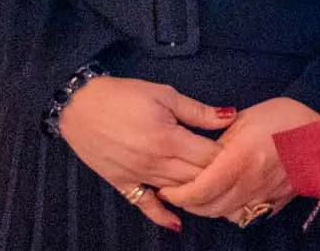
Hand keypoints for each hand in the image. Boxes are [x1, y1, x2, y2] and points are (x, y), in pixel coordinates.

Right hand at [58, 75, 234, 232]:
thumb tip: (229, 116)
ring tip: (215, 192)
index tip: (239, 151)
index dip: (228, 155)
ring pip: (176, 193)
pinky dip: (161, 215)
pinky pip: (144, 205)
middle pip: (196, 178)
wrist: (80, 105)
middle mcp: (155, 163)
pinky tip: (176, 223)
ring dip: (195, 193)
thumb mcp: (164, 94)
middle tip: (233, 172)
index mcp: (169, 139)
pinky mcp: (122, 183)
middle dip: (216, 175)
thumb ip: (198, 111)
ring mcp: (138, 176)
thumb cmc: (123, 96)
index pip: (209, 157)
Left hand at [158, 97, 318, 225]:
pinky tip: (227, 198)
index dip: (177, 194)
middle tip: (177, 192)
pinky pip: (245, 214)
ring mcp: (263, 195)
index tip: (167, 189)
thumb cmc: (285, 118)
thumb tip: (198, 153)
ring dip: (207, 209)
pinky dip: (229, 211)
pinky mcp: (275, 201)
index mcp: (239, 159)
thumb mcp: (246, 119)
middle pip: (208, 207)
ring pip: (224, 214)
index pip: (198, 190)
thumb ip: (219, 139)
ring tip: (199, 195)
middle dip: (188, 203)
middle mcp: (249, 182)